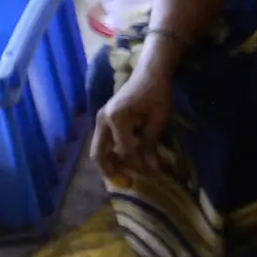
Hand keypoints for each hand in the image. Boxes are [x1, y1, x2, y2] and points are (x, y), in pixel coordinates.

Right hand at [89, 62, 173, 184]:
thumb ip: (151, 143)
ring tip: (128, 176)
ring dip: (111, 165)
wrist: (149, 72)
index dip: (137, 164)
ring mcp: (100, 120)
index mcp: (116, 117)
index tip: (152, 174)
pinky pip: (104, 143)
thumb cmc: (156, 92)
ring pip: (99, 150)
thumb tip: (152, 169)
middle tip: (129, 183)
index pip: (124, 150)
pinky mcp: (104, 121)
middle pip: (99, 154)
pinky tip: (127, 163)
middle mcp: (102, 119)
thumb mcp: (158, 119)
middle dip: (112, 171)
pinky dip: (112, 155)